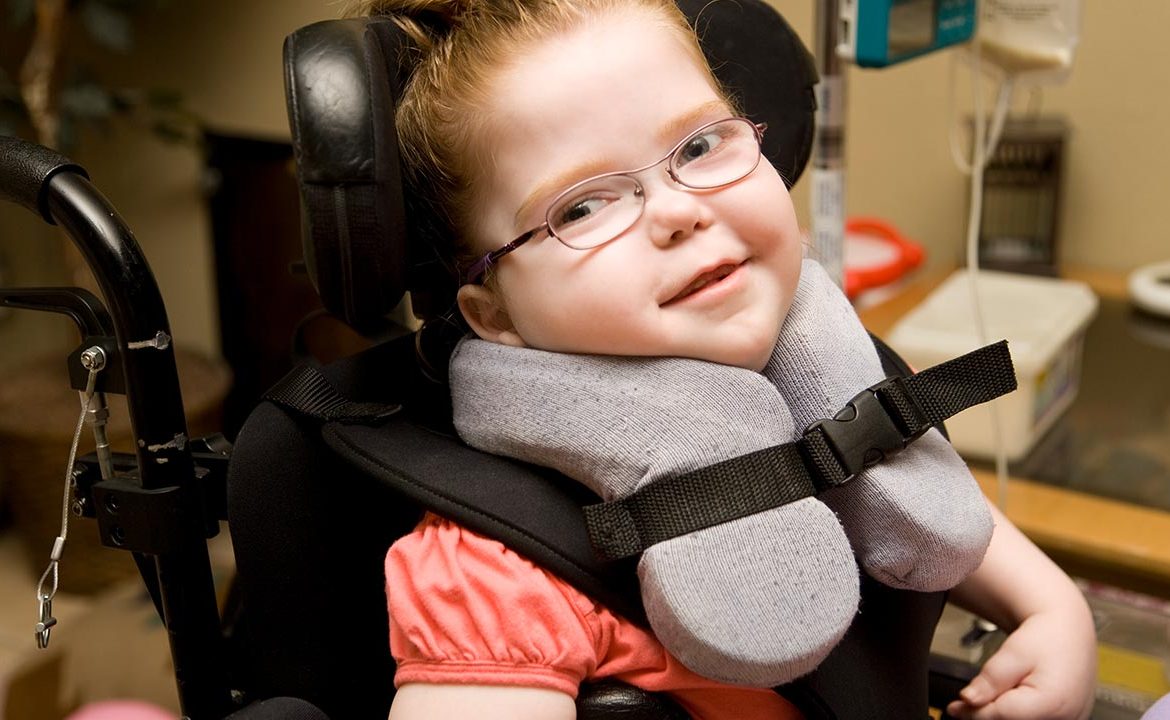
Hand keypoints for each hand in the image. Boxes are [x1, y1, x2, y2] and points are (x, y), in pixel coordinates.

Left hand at [946, 609, 1096, 719]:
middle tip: (969, 701)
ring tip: (1002, 690)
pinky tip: (1014, 699)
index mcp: (1051, 703)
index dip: (973, 713)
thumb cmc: (1047, 637)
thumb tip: (968, 700)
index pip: (998, 717)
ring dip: (1002, 713)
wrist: (1070, 632)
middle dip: (986, 713)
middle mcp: (1064, 719)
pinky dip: (1017, 714)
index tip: (955, 708)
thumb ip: (990, 679)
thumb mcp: (1013, 652)